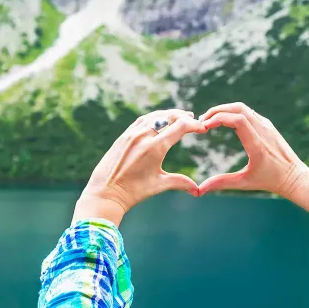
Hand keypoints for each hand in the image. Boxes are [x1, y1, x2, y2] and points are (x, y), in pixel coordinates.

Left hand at [73, 109, 204, 226]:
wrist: (105, 192)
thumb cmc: (133, 191)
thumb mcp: (159, 185)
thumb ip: (180, 182)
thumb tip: (198, 190)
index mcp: (155, 147)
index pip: (180, 127)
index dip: (194, 125)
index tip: (203, 128)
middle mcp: (144, 136)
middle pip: (169, 117)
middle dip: (183, 117)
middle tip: (193, 119)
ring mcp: (132, 134)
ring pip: (155, 116)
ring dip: (169, 114)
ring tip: (179, 116)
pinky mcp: (123, 136)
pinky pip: (142, 120)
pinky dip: (154, 117)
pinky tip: (159, 120)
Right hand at [197, 103, 308, 198]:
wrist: (294, 177)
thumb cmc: (270, 181)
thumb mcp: (245, 183)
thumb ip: (222, 183)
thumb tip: (200, 190)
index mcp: (257, 144)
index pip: (237, 120)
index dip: (218, 118)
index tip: (204, 126)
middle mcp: (264, 131)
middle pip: (238, 108)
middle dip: (217, 111)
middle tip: (202, 120)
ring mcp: (267, 126)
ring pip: (243, 108)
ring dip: (225, 110)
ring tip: (210, 120)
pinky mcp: (268, 125)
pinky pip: (249, 112)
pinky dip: (234, 112)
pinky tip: (224, 121)